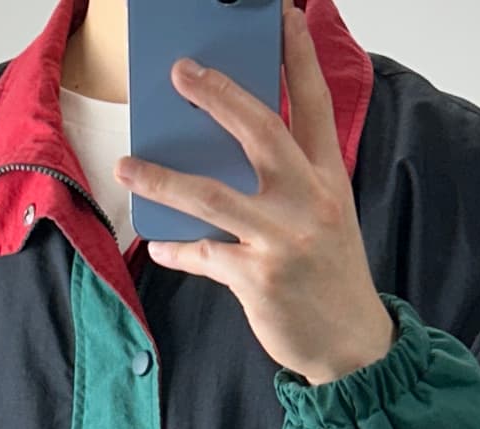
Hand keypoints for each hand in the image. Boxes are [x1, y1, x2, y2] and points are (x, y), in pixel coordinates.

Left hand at [113, 0, 396, 385]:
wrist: (352, 346)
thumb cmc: (331, 278)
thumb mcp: (327, 218)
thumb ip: (293, 183)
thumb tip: (231, 155)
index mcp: (327, 179)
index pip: (314, 105)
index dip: (299, 58)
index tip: (284, 16)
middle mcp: (308, 201)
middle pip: (259, 131)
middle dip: (218, 95)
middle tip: (180, 72)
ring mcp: (282, 239)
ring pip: (212, 195)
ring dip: (162, 177)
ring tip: (127, 164)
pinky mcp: (258, 278)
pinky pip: (203, 255)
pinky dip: (176, 249)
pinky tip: (158, 244)